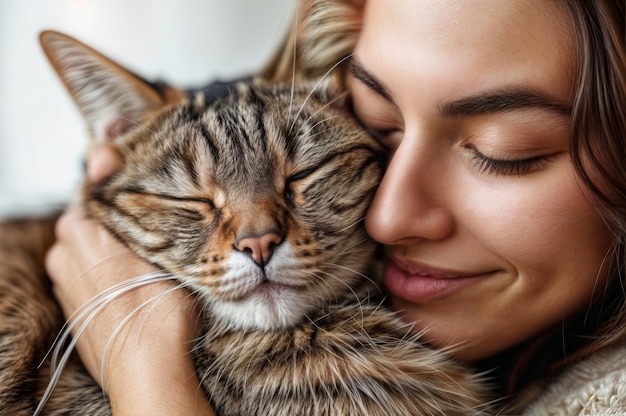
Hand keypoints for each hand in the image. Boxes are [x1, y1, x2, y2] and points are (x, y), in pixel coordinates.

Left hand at [45, 145, 214, 414]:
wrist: (149, 367)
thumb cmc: (154, 306)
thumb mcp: (149, 240)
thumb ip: (122, 195)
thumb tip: (100, 151)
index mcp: (78, 233)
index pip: (92, 189)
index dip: (117, 176)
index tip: (137, 168)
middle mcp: (64, 256)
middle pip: (92, 219)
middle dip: (119, 216)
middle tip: (156, 219)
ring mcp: (68, 285)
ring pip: (93, 248)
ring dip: (116, 244)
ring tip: (149, 250)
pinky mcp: (77, 309)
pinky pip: (92, 275)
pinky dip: (110, 270)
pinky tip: (135, 279)